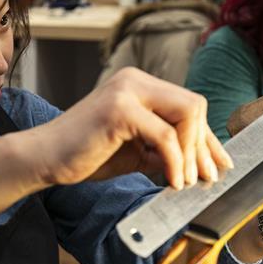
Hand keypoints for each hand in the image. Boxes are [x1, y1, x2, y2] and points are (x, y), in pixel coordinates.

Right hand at [30, 67, 232, 188]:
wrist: (44, 160)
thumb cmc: (86, 156)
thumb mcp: (136, 150)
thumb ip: (165, 148)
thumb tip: (202, 164)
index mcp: (140, 85)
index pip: (189, 105)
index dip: (207, 137)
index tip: (218, 164)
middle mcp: (135, 80)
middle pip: (194, 105)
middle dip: (204, 145)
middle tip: (206, 178)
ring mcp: (127, 91)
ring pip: (186, 114)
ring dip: (192, 154)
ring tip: (186, 183)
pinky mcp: (119, 109)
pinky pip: (165, 135)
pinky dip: (175, 161)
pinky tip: (172, 182)